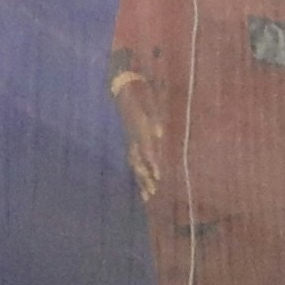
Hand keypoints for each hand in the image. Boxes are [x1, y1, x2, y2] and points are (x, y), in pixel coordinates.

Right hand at [110, 64, 160, 201]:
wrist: (126, 89)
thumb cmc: (142, 95)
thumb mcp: (151, 105)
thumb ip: (155, 119)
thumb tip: (159, 134)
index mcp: (140, 130)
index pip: (146, 151)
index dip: (152, 164)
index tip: (158, 176)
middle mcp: (134, 138)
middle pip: (139, 162)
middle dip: (146, 178)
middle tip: (154, 193)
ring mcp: (131, 140)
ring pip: (135, 164)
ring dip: (142, 180)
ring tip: (148, 196)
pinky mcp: (131, 141)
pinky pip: (133, 159)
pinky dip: (138, 172)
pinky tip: (142, 184)